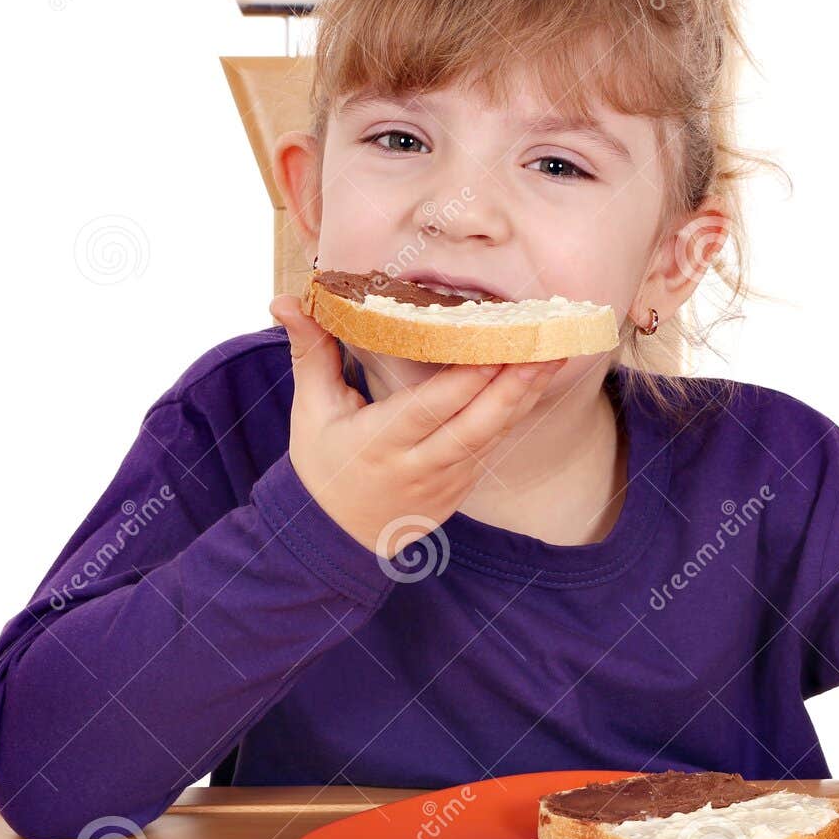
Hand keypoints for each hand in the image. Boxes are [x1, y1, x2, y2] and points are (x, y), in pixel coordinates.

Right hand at [269, 295, 563, 556]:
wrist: (335, 539)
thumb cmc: (323, 465)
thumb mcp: (311, 410)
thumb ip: (309, 351)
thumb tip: (283, 300)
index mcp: (378, 443)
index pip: (428, 409)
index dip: (465, 382)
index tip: (496, 349)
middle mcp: (417, 466)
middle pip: (474, 425)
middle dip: (514, 386)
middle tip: (548, 347)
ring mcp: (445, 482)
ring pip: (491, 436)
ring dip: (524, 397)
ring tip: (554, 357)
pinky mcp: (461, 489)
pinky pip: (492, 448)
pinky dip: (514, 416)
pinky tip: (536, 383)